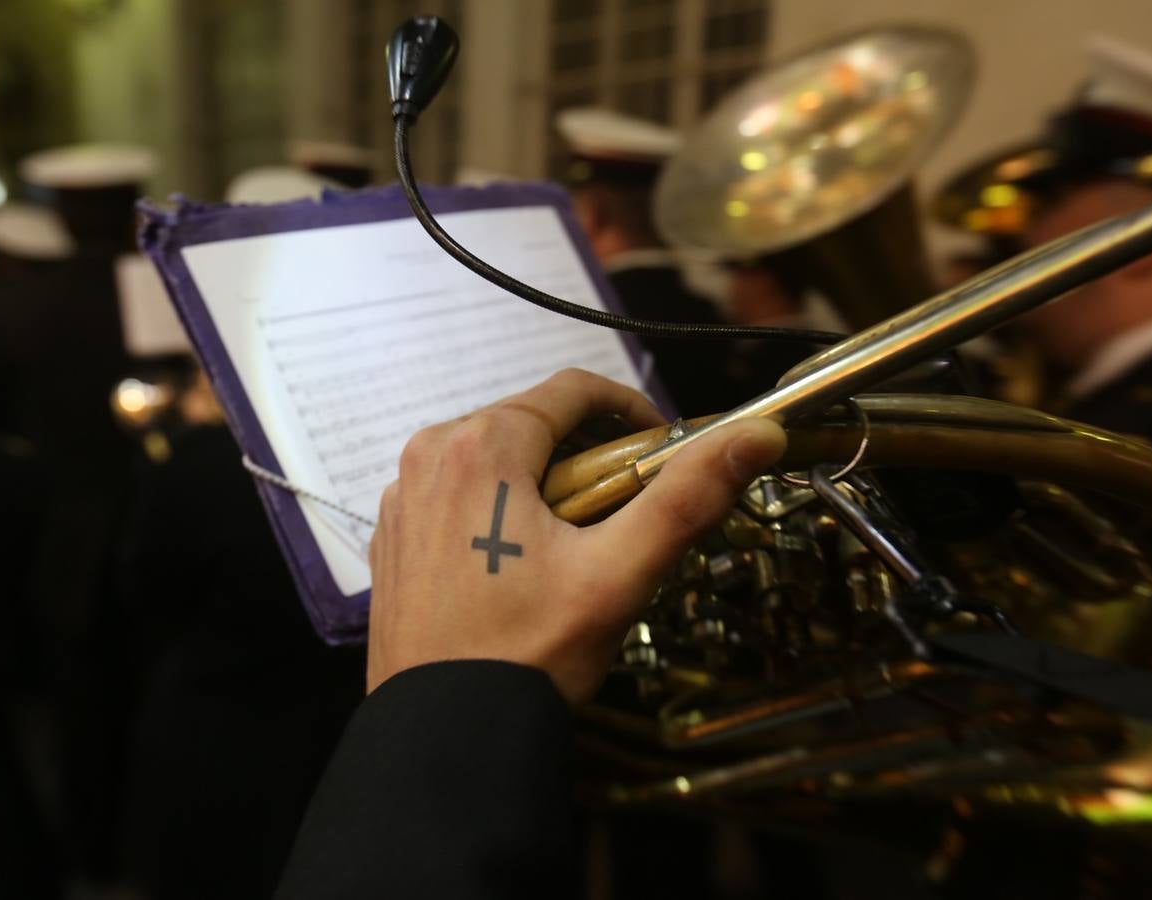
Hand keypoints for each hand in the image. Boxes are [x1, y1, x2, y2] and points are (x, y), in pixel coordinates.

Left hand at [366, 368, 786, 702]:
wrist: (447, 736)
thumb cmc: (529, 654)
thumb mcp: (618, 574)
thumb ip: (686, 498)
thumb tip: (756, 435)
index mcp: (480, 446)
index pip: (573, 390)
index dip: (632, 410)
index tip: (665, 451)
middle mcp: (429, 455)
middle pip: (533, 423)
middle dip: (590, 455)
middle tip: (629, 512)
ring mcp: (403, 496)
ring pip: (497, 459)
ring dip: (547, 484)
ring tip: (582, 546)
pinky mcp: (395, 535)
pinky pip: (460, 495)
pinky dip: (502, 511)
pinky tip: (526, 567)